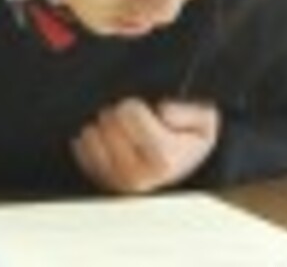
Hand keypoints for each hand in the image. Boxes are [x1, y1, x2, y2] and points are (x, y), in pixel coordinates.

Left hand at [71, 98, 219, 193]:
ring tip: (121, 129)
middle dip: (118, 112)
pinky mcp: (100, 181)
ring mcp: (116, 181)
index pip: (130, 113)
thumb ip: (189, 113)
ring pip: (91, 135)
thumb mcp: (205, 122)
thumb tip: (164, 111)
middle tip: (133, 119)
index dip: (135, 105)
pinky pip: (81, 150)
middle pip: (109, 121)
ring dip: (103, 125)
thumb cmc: (190, 140)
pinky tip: (107, 138)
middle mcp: (137, 176)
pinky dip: (90, 139)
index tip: (143, 110)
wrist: (183, 164)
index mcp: (162, 159)